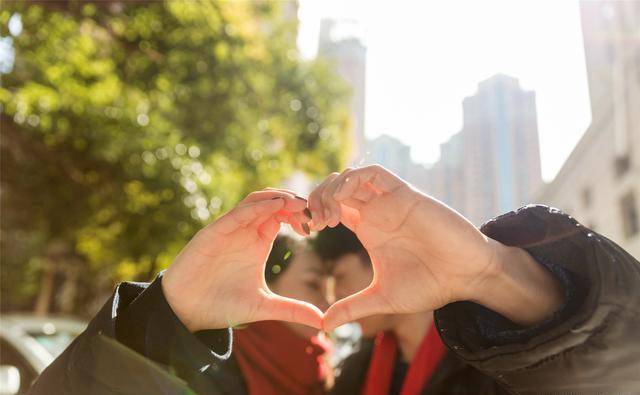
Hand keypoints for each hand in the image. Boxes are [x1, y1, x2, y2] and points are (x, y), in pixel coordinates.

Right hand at [162, 189, 321, 331]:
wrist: (186, 312)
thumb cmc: (221, 306)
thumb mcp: (264, 307)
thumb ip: (292, 310)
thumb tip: (323, 322)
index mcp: (258, 242)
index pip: (282, 216)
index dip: (300, 215)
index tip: (317, 225)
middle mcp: (245, 231)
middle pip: (273, 202)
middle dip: (294, 202)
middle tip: (313, 210)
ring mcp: (230, 229)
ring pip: (256, 200)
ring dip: (278, 197)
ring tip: (298, 203)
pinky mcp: (214, 232)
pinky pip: (238, 213)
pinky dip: (257, 206)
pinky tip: (276, 206)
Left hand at [309, 165, 561, 329]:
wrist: (465, 276)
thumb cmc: (429, 285)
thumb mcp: (382, 298)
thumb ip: (352, 308)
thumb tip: (323, 325)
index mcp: (367, 228)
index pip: (332, 207)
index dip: (314, 213)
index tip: (306, 232)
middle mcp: (376, 211)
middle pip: (336, 188)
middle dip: (317, 199)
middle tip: (314, 223)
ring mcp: (389, 201)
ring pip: (351, 177)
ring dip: (331, 189)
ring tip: (327, 216)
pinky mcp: (405, 194)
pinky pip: (373, 173)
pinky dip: (353, 179)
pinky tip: (344, 200)